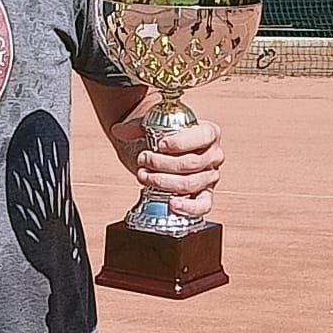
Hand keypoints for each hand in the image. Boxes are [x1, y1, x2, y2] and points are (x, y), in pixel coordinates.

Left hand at [109, 116, 223, 219]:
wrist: (159, 151)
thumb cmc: (160, 136)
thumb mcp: (150, 125)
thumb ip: (135, 126)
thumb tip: (118, 131)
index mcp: (209, 133)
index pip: (202, 137)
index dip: (179, 143)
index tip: (158, 145)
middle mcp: (214, 155)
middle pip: (192, 163)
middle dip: (162, 163)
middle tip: (143, 159)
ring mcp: (209, 177)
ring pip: (190, 183)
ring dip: (163, 182)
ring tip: (144, 175)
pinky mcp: (203, 195)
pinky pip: (202, 205)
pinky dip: (188, 207)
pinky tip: (171, 204)